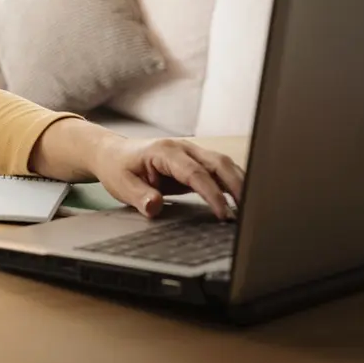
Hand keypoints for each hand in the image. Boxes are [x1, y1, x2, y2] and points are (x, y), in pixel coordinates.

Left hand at [91, 137, 244, 220]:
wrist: (113, 154)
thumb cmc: (118, 167)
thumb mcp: (121, 184)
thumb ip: (139, 196)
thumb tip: (155, 206)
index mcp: (164, 152)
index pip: (195, 173)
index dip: (212, 194)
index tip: (223, 214)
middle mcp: (183, 148)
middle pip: (218, 163)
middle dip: (237, 186)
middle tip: (249, 212)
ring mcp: (191, 153)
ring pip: (224, 164)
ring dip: (240, 184)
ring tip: (251, 209)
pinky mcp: (196, 162)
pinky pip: (220, 170)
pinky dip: (233, 183)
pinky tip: (243, 200)